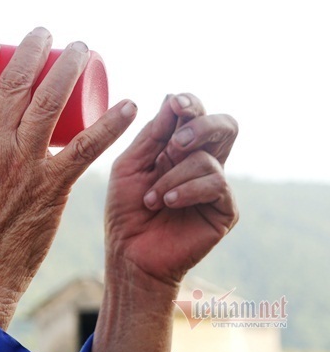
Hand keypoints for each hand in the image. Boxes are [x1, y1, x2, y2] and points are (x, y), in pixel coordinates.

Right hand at [0, 28, 136, 328]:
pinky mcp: (52, 188)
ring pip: (51, 101)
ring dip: (70, 68)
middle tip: (45, 33)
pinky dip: (111, 124)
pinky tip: (129, 105)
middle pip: (15, 79)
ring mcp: (23, 165)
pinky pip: (86, 147)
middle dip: (33, 47)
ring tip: (82, 50)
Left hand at [106, 93, 238, 287]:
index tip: (175, 103)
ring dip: (173, 176)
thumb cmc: (125, 209)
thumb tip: (171, 99)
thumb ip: (152, 135)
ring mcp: (216, 186)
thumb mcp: (130, 165)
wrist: (130, 253)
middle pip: (224, 126)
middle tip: (176, 142)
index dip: (190, 104)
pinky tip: (167, 203)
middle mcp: (202, 162)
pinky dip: (186, 190)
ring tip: (152, 198)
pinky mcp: (225, 210)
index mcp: (179, 148)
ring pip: (208, 159)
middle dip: (201, 126)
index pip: (195, 115)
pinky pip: (216, 184)